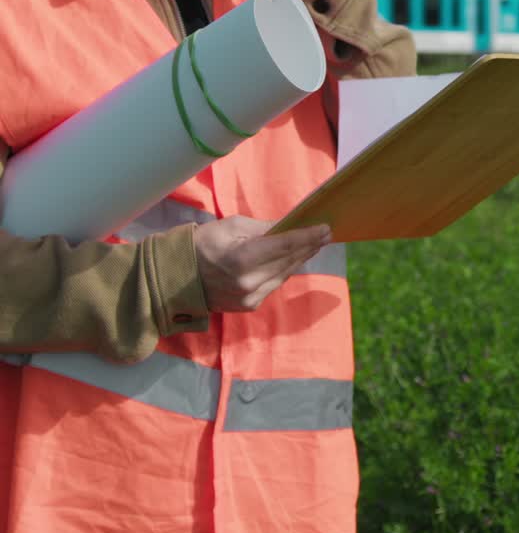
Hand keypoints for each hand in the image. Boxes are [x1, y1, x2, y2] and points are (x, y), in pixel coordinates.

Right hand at [194, 215, 332, 311]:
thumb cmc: (203, 243)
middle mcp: (248, 282)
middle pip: (288, 261)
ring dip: (299, 259)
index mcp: (242, 259)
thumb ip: (262, 229)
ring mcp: (249, 298)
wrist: (177, 277)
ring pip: (284, 275)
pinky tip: (293, 259)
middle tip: (326, 234)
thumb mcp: (231, 226)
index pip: (284, 246)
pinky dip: (284, 271)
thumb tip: (288, 227)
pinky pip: (274, 285)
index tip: (325, 228)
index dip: (307, 237)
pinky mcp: (249, 306)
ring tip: (314, 244)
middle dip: (309, 246)